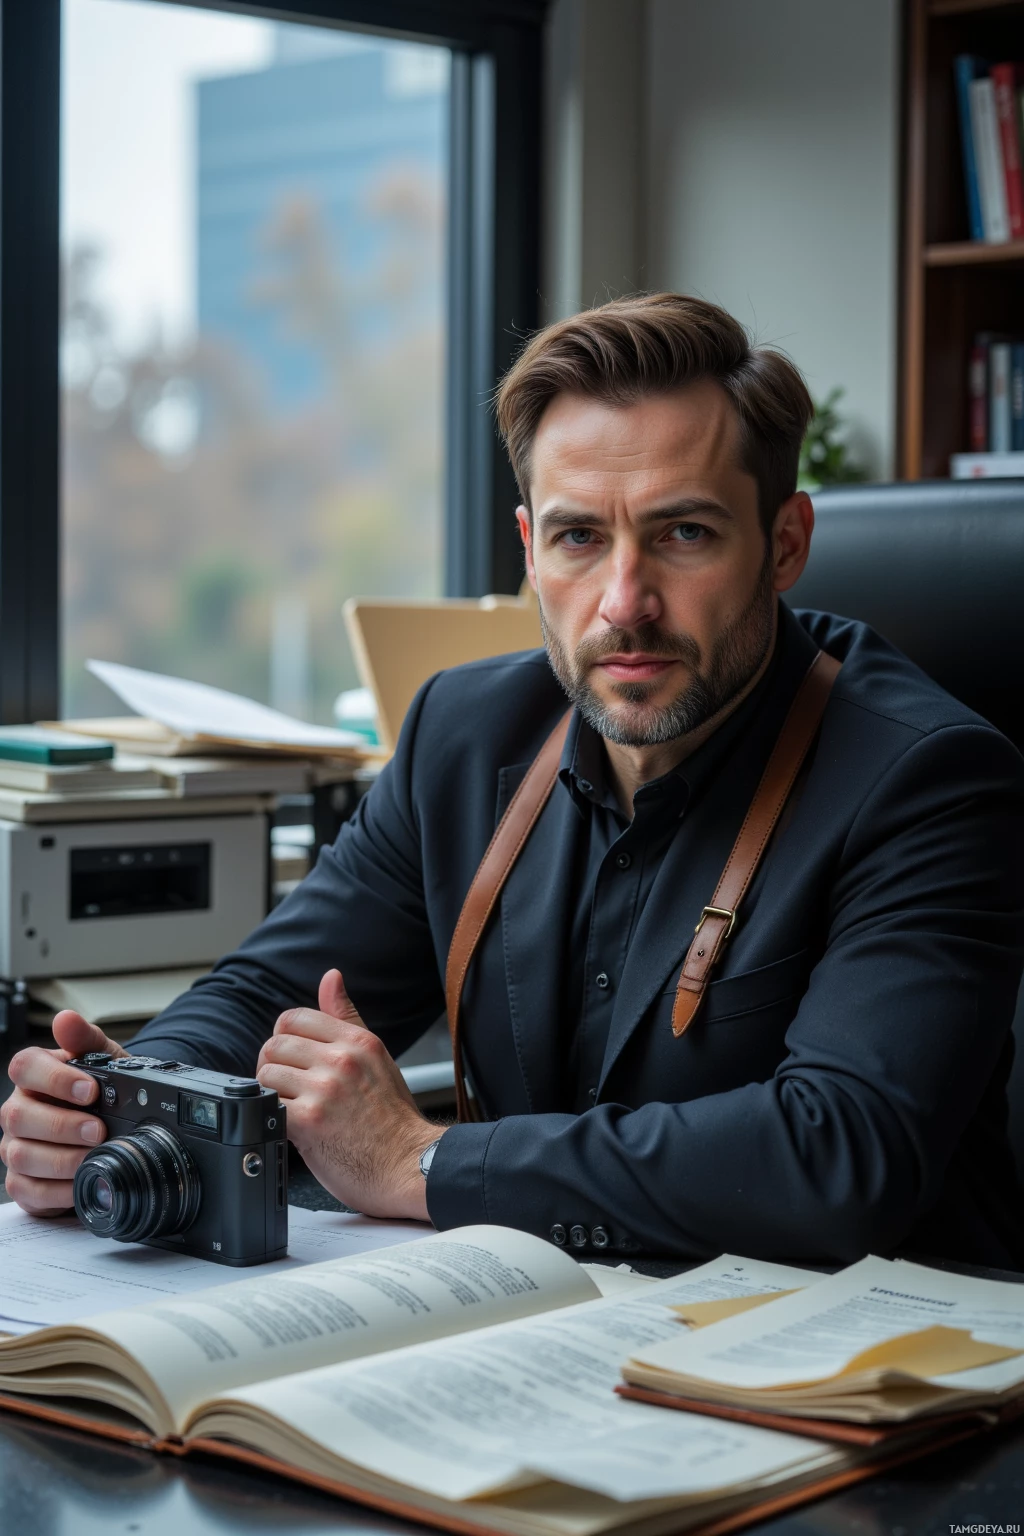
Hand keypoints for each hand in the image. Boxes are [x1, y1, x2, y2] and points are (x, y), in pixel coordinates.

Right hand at [1, 1012, 126, 1213]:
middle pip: (20, 1116)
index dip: (55, 1079)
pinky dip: (57, 1190)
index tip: (91, 1090)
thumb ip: (86, 1039)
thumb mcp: (103, 1060)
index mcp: (32, 1076)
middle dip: (63, 1125)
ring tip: (94, 1157)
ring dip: (62, 1159)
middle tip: (98, 1130)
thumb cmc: (101, 1091)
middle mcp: (17, 1110)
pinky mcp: (22, 1181)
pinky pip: (28, 1191)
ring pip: (21, 1155)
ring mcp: (15, 1146)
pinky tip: (82, 1182)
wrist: (110, 1126)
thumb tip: (65, 1019)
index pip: (25, 1067)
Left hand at [257, 971, 438, 1220]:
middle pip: (274, 1044)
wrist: (410, 1164)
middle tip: (289, 1087)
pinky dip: (272, 1116)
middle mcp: (341, 1059)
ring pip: (266, 1074)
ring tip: (293, 1107)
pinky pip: (268, 1104)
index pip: (293, 1018)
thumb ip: (346, 1017)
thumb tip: (330, 977)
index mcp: (357, 1040)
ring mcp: (324, 1089)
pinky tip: (293, 1126)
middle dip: (274, 1066)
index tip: (292, 1058)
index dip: (285, 1038)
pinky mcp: (308, 1121)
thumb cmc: (394, 1118)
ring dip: (272, 1093)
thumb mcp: (376, 1056)